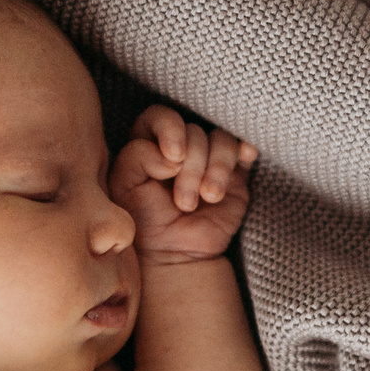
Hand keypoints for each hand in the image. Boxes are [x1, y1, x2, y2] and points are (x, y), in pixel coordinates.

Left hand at [110, 105, 257, 264]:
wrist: (173, 254)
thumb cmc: (144, 220)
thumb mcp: (124, 186)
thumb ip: (137, 157)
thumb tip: (174, 154)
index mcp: (150, 143)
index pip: (160, 116)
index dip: (170, 129)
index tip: (173, 158)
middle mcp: (181, 146)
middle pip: (194, 131)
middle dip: (192, 168)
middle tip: (184, 203)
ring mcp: (209, 158)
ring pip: (221, 139)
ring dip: (216, 169)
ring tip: (208, 198)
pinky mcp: (235, 173)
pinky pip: (244, 148)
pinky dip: (244, 149)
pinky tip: (245, 159)